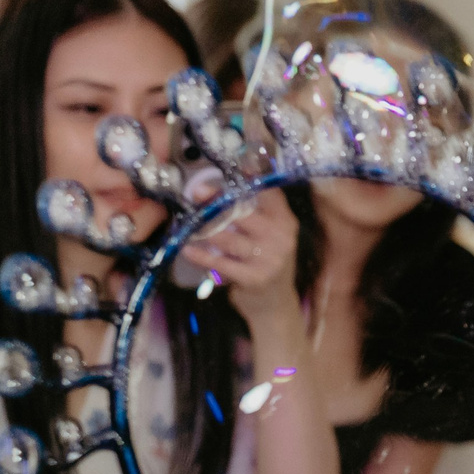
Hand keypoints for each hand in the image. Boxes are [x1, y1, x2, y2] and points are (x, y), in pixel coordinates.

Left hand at [182, 191, 300, 329]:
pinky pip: (220, 262)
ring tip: (188, 222)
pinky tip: (187, 250)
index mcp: (286, 222)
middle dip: (217, 201)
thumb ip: (257, 213)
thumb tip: (224, 186)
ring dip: (204, 229)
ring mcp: (268, 259)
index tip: (229, 168)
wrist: (275, 305)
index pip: (269, 193)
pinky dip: (201, 256)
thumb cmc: (266, 263)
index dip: (248, 179)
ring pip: (227, 237)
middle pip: (244, 212)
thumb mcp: (272, 236)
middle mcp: (281, 238)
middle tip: (197, 192)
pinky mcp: (253, 278)